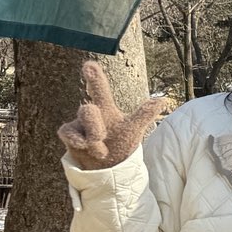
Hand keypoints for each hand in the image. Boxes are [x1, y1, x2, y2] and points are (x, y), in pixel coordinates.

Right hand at [58, 60, 172, 169]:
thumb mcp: (133, 129)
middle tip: (102, 138)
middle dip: (95, 126)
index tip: (88, 64)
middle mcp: (91, 113)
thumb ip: (145, 114)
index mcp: (106, 109)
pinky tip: (86, 148)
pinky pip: (68, 133)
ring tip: (101, 148)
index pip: (100, 90)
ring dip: (93, 138)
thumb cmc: (120, 144)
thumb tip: (162, 99)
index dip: (95, 78)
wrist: (107, 167)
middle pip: (88, 109)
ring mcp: (78, 123)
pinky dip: (79, 143)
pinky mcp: (69, 133)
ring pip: (81, 122)